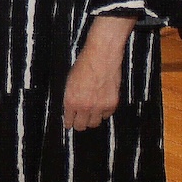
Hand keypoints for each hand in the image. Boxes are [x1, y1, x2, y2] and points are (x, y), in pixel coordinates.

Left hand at [63, 16, 136, 130]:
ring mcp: (99, 106)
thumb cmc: (85, 63)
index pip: (69, 121)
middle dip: (80, 124)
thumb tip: (71, 108)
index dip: (69, 123)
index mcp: (71, 100)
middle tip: (80, 121)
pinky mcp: (112, 103)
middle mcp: (85, 106)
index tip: (70, 124)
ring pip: (95, 123)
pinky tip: (102, 105)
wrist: (102, 55)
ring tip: (91, 113)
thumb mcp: (70, 81)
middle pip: (82, 126)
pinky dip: (104, 111)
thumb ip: (71, 97)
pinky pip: (107, 115)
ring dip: (92, 119)